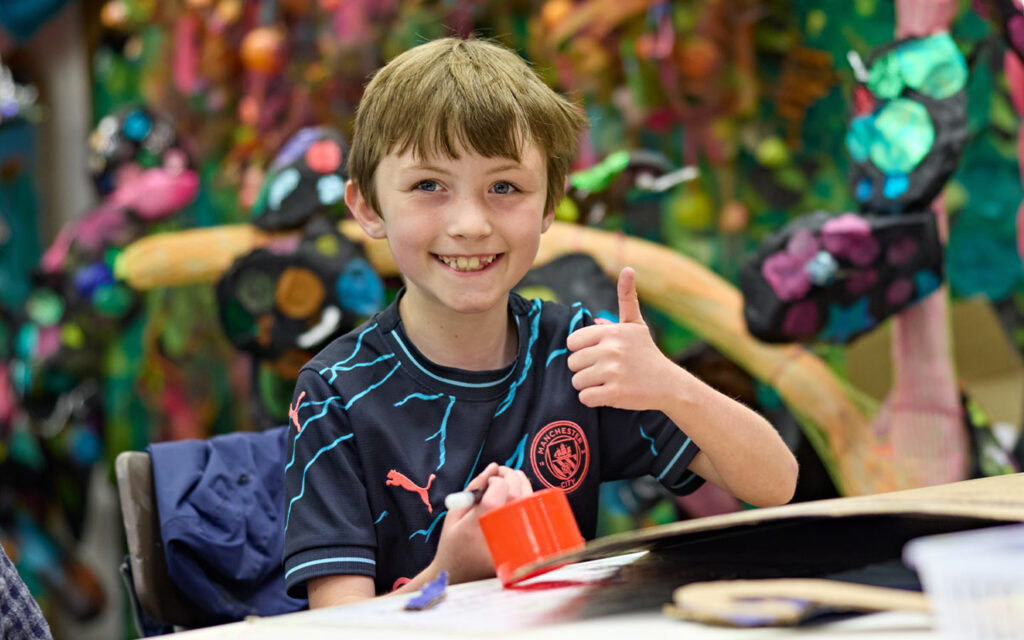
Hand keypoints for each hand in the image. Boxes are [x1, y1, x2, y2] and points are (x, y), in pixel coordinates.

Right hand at [430, 463, 532, 583]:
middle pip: (517, 494)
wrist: (460, 577)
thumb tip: (493, 467)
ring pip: (529, 504)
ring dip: (522, 485)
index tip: (489, 480)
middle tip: (501, 473)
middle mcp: (499, 534)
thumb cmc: (454, 544)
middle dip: (511, 476)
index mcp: (476, 526)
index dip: (496, 479)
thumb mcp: (454, 515)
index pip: (499, 491)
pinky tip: (517, 496)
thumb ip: (473, 489)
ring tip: (509, 481)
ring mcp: (513, 544)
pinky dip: (528, 501)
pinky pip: (533, 518)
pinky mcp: (522, 550)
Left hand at [566, 267, 675, 410]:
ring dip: (587, 385)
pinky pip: (584, 398)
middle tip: (604, 371)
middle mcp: (612, 349)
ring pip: (576, 381)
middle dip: (584, 369)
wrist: (669, 384)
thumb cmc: (646, 353)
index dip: (581, 351)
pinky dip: (592, 399)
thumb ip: (627, 298)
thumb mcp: (636, 325)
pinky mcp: (615, 393)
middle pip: (572, 362)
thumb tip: (627, 269)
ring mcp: (613, 372)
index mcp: (612, 332)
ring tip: (606, 382)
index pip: (572, 342)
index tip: (597, 354)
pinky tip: (607, 394)